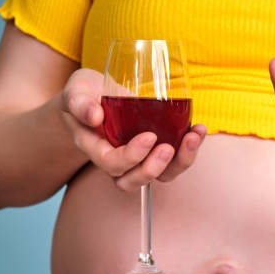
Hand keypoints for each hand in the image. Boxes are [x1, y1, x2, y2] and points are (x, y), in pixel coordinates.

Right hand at [60, 68, 205, 190]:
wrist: (95, 97)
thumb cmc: (84, 96)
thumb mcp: (76, 92)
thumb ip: (79, 103)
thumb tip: (94, 115)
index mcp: (96, 149)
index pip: (113, 164)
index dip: (132, 157)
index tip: (149, 137)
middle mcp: (119, 160)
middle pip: (135, 180)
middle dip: (154, 168)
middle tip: (168, 148)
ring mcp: (140, 158)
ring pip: (161, 175)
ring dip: (180, 162)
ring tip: (193, 138)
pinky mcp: (157, 149)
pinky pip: (175, 159)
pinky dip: (190, 148)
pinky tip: (199, 129)